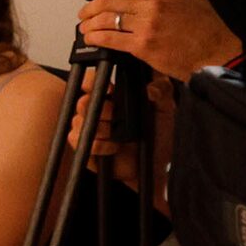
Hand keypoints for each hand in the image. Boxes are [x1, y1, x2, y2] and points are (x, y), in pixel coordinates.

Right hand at [75, 73, 174, 202]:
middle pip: (83, 102)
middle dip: (101, 108)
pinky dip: (98, 145)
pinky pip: (81, 142)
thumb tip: (150, 88)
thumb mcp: (166, 107)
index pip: (92, 82)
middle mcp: (98, 110)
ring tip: (117, 134)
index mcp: (113, 96)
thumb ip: (162, 90)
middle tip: (115, 114)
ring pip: (79, 122)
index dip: (91, 82)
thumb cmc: (159, 134)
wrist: (155, 163)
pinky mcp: (86, 148)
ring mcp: (90, 129)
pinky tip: (113, 147)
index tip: (107, 89)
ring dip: (101, 128)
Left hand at [78, 0, 239, 80]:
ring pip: (106, 20)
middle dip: (90, 7)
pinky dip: (96, 38)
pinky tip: (92, 38)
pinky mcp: (141, 46)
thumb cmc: (206, 29)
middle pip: (108, 1)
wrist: (213, 54)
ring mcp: (145, 27)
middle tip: (85, 11)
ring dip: (89, 23)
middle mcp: (151, 7)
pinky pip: (110, 40)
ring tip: (85, 26)